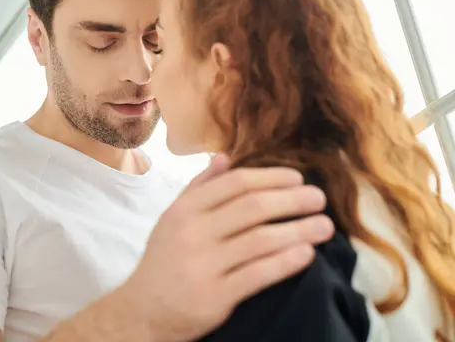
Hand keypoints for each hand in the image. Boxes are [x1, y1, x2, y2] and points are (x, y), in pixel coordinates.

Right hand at [121, 154, 332, 341]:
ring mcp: (203, 265)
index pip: (235, 184)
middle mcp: (193, 233)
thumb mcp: (172, 218)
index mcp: (185, 210)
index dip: (271, 177)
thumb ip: (198, 187)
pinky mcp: (214, 296)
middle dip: (292, 199)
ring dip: (298, 230)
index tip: (297, 178)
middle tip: (319, 198)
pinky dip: (285, 262)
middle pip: (252, 207)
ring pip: (260, 240)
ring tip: (325, 226)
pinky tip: (307, 255)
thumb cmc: (164, 260)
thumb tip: (225, 156)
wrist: (143, 310)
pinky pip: (258, 275)